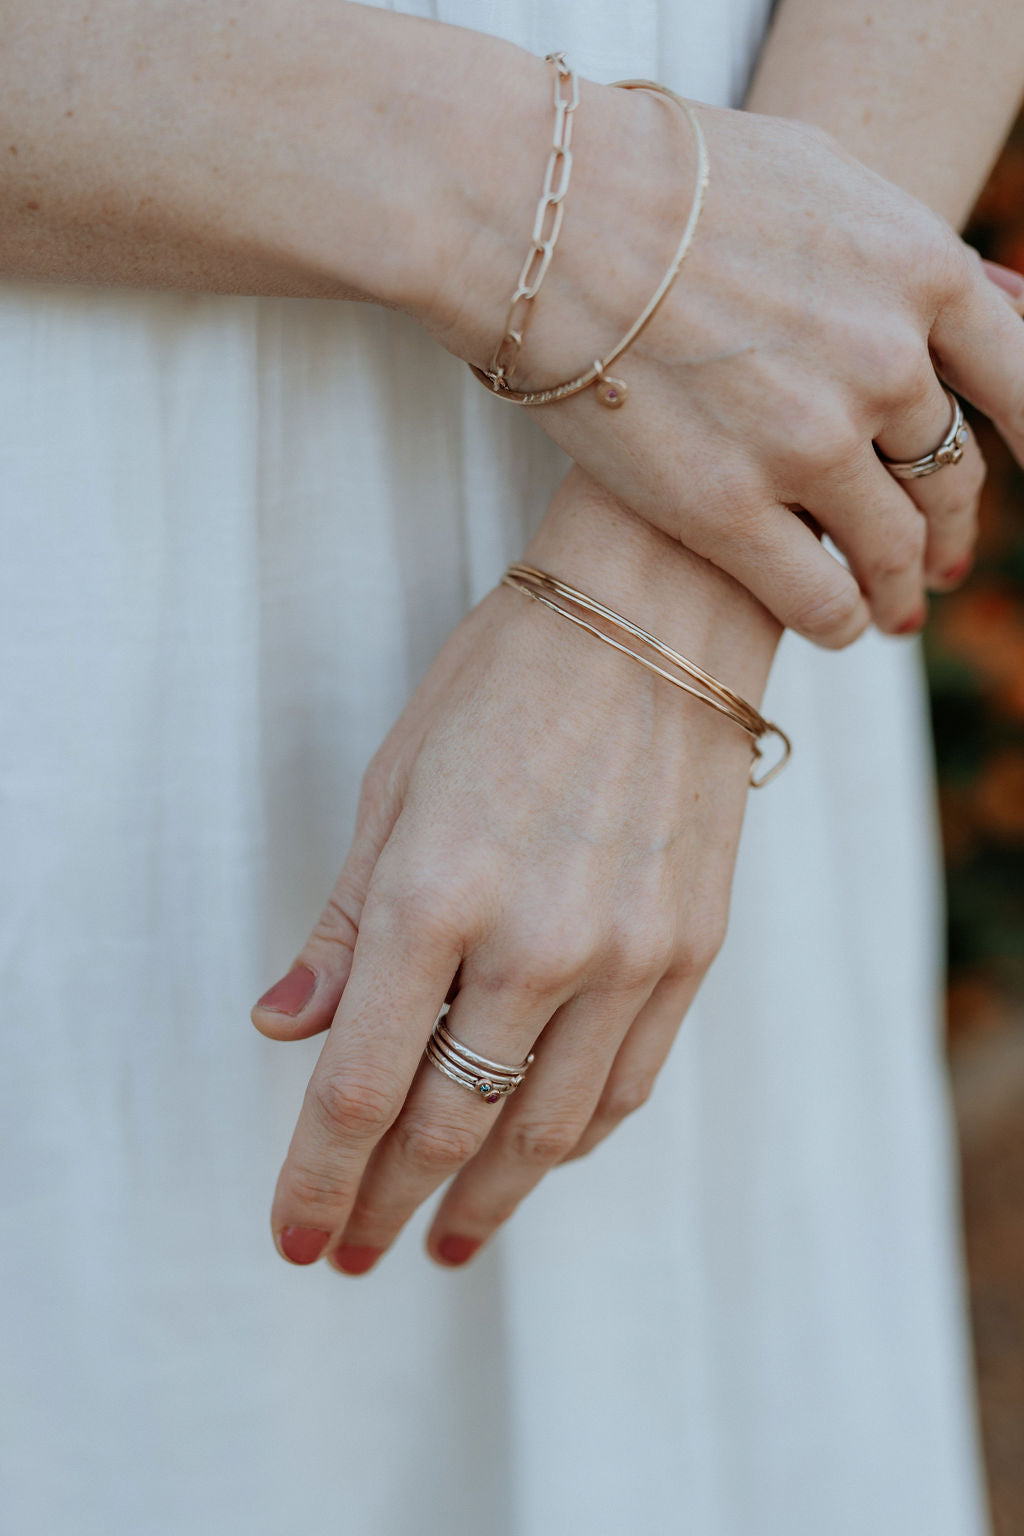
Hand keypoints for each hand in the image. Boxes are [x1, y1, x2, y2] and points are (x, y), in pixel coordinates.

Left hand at [250, 469, 778, 1272]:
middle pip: (449, 1129)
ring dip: (487, 1200)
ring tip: (447, 1239)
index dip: (317, 1179)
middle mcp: (536, 945)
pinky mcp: (691, 951)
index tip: (296, 1235)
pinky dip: (573, 1140)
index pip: (360, 1089)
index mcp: (435, 896)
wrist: (661, 613)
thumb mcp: (395, 785)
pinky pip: (628, 1086)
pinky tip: (536, 1160)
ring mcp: (628, 956)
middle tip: (355, 1253)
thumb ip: (345, 923)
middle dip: (387, 1207)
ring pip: (547, 1132)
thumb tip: (284, 1023)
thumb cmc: (506, 681)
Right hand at [430, 86, 1023, 644]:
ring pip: (889, 548)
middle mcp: (884, 363)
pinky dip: (840, 621)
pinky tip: (836, 625)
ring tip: (891, 612)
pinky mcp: (727, 511)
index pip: (1020, 381)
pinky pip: (820, 600)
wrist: (546, 214)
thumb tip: (972, 298)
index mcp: (921, 271)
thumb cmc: (666, 177)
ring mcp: (809, 445)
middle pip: (949, 475)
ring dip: (897, 589)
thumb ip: (898, 253)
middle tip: (940, 565)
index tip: (1021, 475)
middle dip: (950, 530)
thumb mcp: (820, 178)